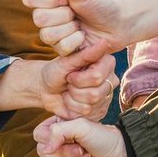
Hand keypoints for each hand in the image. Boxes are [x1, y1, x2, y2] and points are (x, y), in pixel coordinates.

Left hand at [0, 42, 115, 118]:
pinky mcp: (99, 110)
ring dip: (73, 98)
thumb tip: (104, 42)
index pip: (97, 76)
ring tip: (69, 91)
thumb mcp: (67, 61)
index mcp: (106, 63)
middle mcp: (110, 79)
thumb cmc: (56, 71)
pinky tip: (71, 101)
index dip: (79, 78)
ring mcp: (106, 96)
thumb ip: (87, 54)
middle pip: (95, 93)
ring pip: (91, 104)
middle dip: (75, 89)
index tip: (71, 73)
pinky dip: (73, 108)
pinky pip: (88, 114)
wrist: (47, 89)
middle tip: (69, 82)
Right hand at [23, 0, 130, 56]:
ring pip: (47, 34)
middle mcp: (46, 16)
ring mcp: (52, 34)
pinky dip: (76, 40)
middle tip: (76, 13)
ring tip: (80, 25)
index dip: (49, 0)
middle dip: (64, 15)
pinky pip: (61, 47)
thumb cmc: (100, 5)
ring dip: (71, 29)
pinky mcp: (61, 50)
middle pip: (39, 18)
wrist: (117, 25)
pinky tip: (83, 37)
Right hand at [35, 115, 131, 156]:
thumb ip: (59, 131)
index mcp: (57, 126)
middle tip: (82, 149)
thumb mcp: (81, 126)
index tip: (71, 138)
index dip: (52, 140)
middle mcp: (56, 142)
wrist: (119, 156)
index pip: (38, 135)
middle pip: (43, 152)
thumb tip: (45, 150)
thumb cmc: (103, 137)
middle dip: (65, 153)